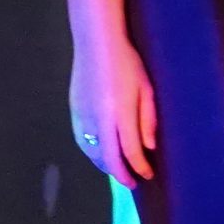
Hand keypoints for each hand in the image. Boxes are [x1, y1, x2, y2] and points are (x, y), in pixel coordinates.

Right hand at [70, 34, 157, 186]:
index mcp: (119, 110)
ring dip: (104, 165)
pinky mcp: (74, 109)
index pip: (129, 150)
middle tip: (132, 182)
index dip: (139, 167)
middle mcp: (98, 117)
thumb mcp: (146, 88)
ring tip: (117, 170)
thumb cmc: (127, 61)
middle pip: (107, 156)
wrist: (95, 41)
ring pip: (92, 150)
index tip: (148, 175)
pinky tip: (101, 153)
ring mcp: (82, 114)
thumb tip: (149, 147)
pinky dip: (92, 152)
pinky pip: (82, 139)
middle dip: (120, 173)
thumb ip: (147, 119)